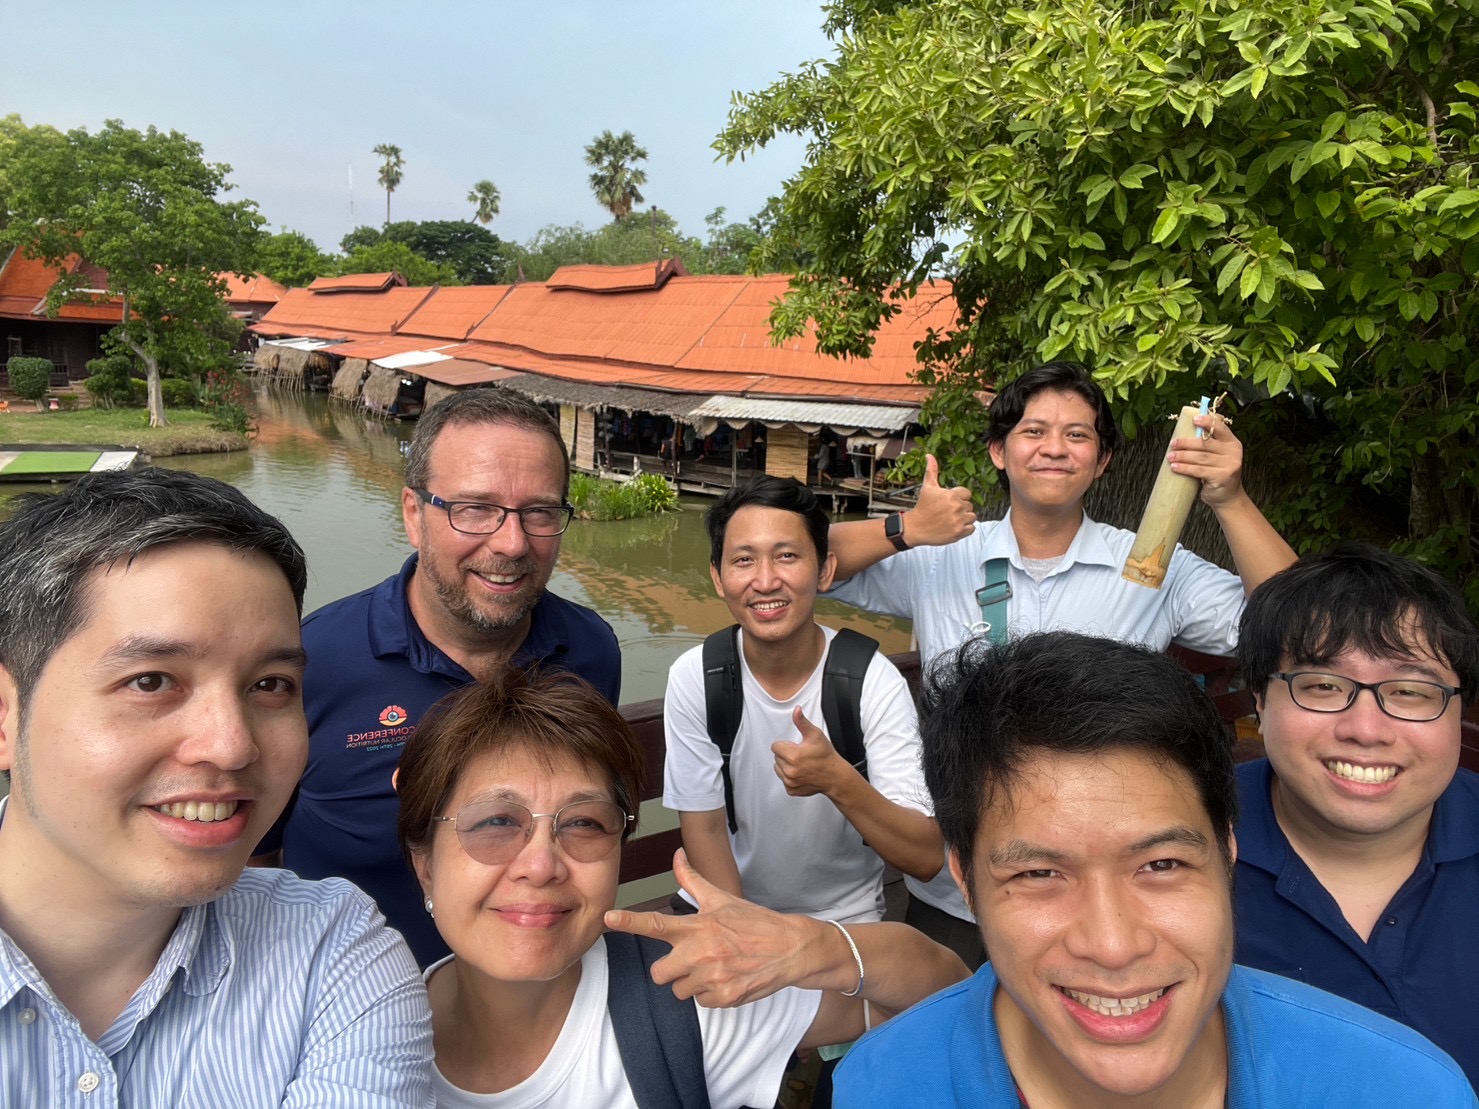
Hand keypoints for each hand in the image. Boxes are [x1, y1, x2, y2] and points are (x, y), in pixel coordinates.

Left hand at [604, 850, 834, 1006]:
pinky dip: (711, 993)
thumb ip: (692, 880)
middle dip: (670, 969)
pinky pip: (701, 1002)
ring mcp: (712, 977)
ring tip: (715, 967)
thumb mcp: (722, 899)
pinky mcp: (724, 998)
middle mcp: (701, 952)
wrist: (790, 948)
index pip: (656, 924)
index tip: (608, 918)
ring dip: (692, 982)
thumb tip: (676, 854)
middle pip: (659, 973)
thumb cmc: (754, 922)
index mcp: (697, 926)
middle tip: (691, 958)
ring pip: (680, 991)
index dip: (629, 922)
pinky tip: (727, 978)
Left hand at [772, 707, 846, 797]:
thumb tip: (796, 710)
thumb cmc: (826, 756)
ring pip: (778, 769)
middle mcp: (790, 771)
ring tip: (801, 764)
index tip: (796, 747)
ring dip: (786, 766)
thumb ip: (802, 722)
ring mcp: (790, 782)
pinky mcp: (791, 790)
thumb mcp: (815, 735)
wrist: (834, 776)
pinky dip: (790, 777)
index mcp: (793, 756)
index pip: (775, 746)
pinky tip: (801, 773)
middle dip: (786, 755)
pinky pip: (783, 780)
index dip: (786, 745)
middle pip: (776, 757)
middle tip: (801, 755)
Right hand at [902, 454, 975, 546]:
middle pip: (969, 506)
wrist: (915, 528)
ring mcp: (958, 520)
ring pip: (972, 517)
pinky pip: (972, 528)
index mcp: (951, 495)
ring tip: (951, 519)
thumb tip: (929, 456)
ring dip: (964, 518)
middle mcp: (956, 507)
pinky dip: (965, 529)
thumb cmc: (922, 507)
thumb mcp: (927, 487)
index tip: (949, 502)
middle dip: (961, 508)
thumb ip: (932, 471)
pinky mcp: (959, 532)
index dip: (959, 497)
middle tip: (948, 512)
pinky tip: (954, 526)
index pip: (967, 493)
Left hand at [1167, 414, 1245, 508]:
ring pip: (1200, 457)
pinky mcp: (1222, 477)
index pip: (1220, 428)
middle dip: (1186, 443)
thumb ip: (1207, 446)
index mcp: (1232, 443)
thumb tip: (1182, 435)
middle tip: (1173, 444)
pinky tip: (1175, 467)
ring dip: (1182, 456)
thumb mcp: (1217, 456)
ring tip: (1170, 457)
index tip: (1194, 419)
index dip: (1207, 422)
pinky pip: (1199, 470)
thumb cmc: (1217, 473)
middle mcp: (1233, 452)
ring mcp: (1230, 465)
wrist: (1228, 496)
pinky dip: (1185, 468)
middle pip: (1205, 444)